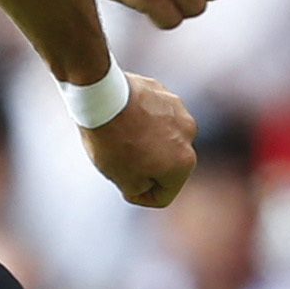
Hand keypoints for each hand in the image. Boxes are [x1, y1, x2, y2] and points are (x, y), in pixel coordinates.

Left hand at [83, 73, 195, 206]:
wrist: (101, 96)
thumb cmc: (112, 141)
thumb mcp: (123, 179)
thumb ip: (142, 188)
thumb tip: (148, 180)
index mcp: (184, 162)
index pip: (163, 195)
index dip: (140, 197)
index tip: (122, 186)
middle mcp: (189, 134)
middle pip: (167, 165)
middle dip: (145, 168)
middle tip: (119, 162)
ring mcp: (178, 109)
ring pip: (162, 137)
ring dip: (145, 142)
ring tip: (120, 137)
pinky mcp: (163, 91)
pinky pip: (154, 115)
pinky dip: (141, 120)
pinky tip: (121, 119)